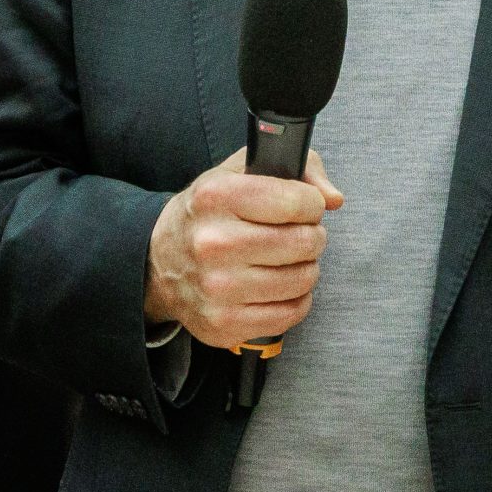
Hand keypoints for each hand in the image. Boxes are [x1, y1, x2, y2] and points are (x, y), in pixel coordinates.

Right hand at [143, 146, 341, 348]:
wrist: (158, 262)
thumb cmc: (210, 214)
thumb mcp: (240, 173)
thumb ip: (297, 168)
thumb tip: (333, 198)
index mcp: (214, 197)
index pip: (297, 202)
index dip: (311, 203)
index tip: (303, 206)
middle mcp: (211, 243)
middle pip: (304, 242)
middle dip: (311, 236)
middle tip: (296, 234)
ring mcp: (216, 289)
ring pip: (303, 280)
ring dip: (305, 268)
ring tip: (286, 260)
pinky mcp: (223, 324)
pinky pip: (291, 314)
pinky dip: (295, 299)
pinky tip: (278, 286)